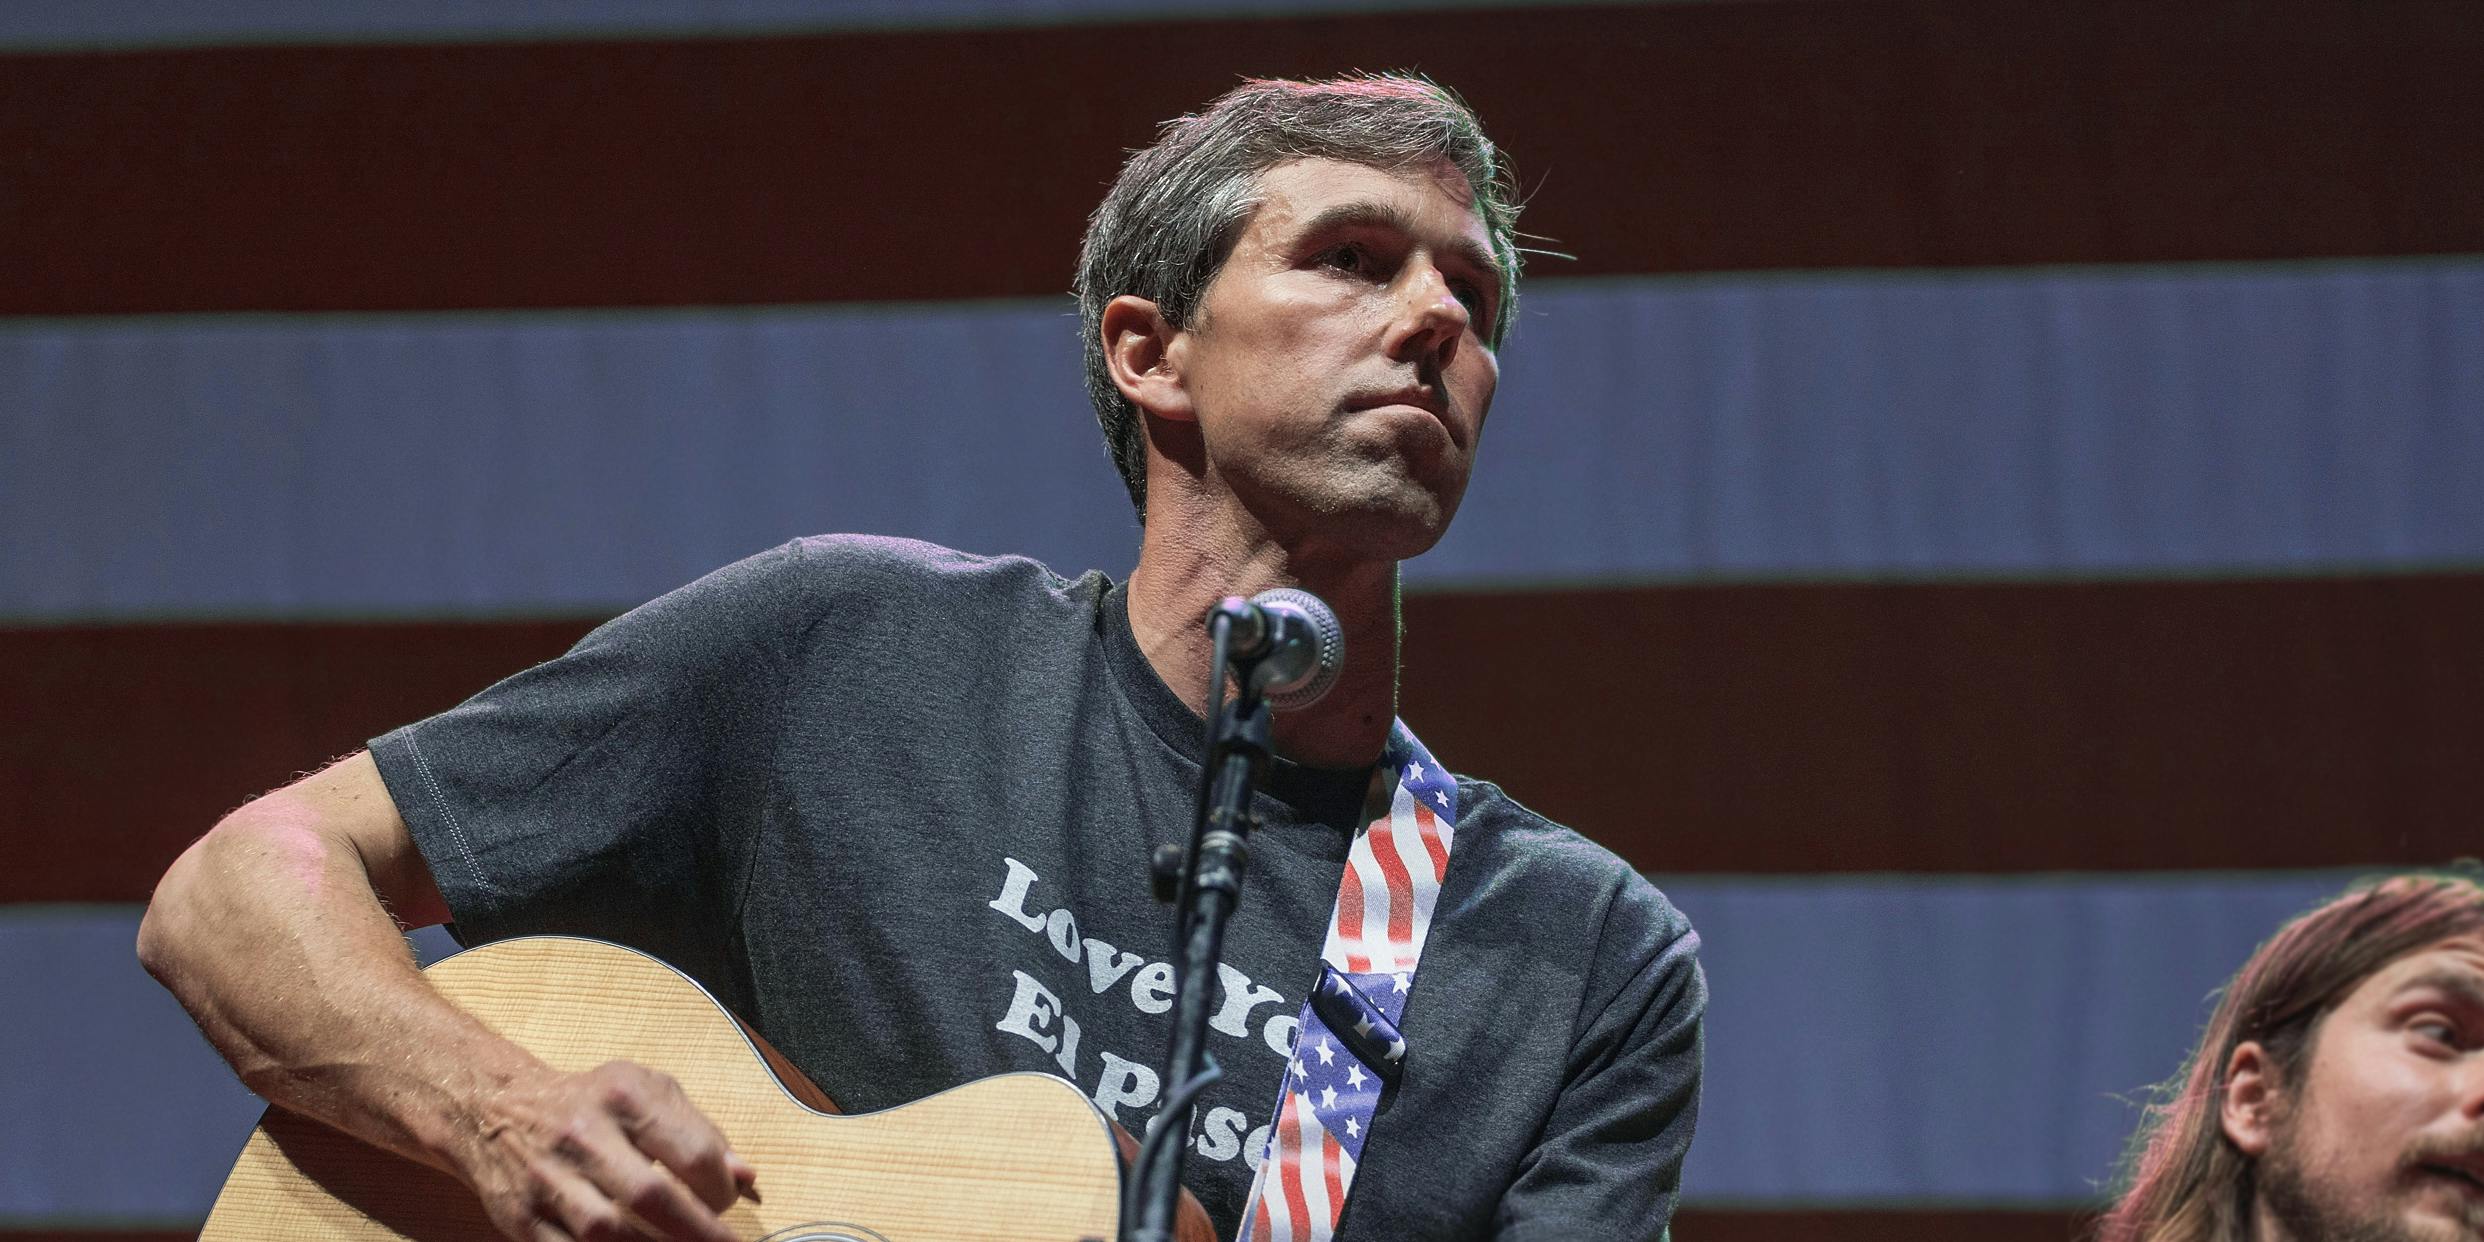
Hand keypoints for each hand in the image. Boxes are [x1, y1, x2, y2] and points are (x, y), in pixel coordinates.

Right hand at [460, 1060, 755, 1241]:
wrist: (496, 1108)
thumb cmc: (592, 1102)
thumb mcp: (649, 1092)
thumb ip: (701, 1132)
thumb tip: (745, 1178)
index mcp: (624, 1096)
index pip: (690, 1151)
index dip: (720, 1188)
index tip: (728, 1201)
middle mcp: (583, 1135)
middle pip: (649, 1196)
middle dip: (696, 1232)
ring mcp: (548, 1179)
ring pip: (605, 1233)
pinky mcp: (521, 1218)